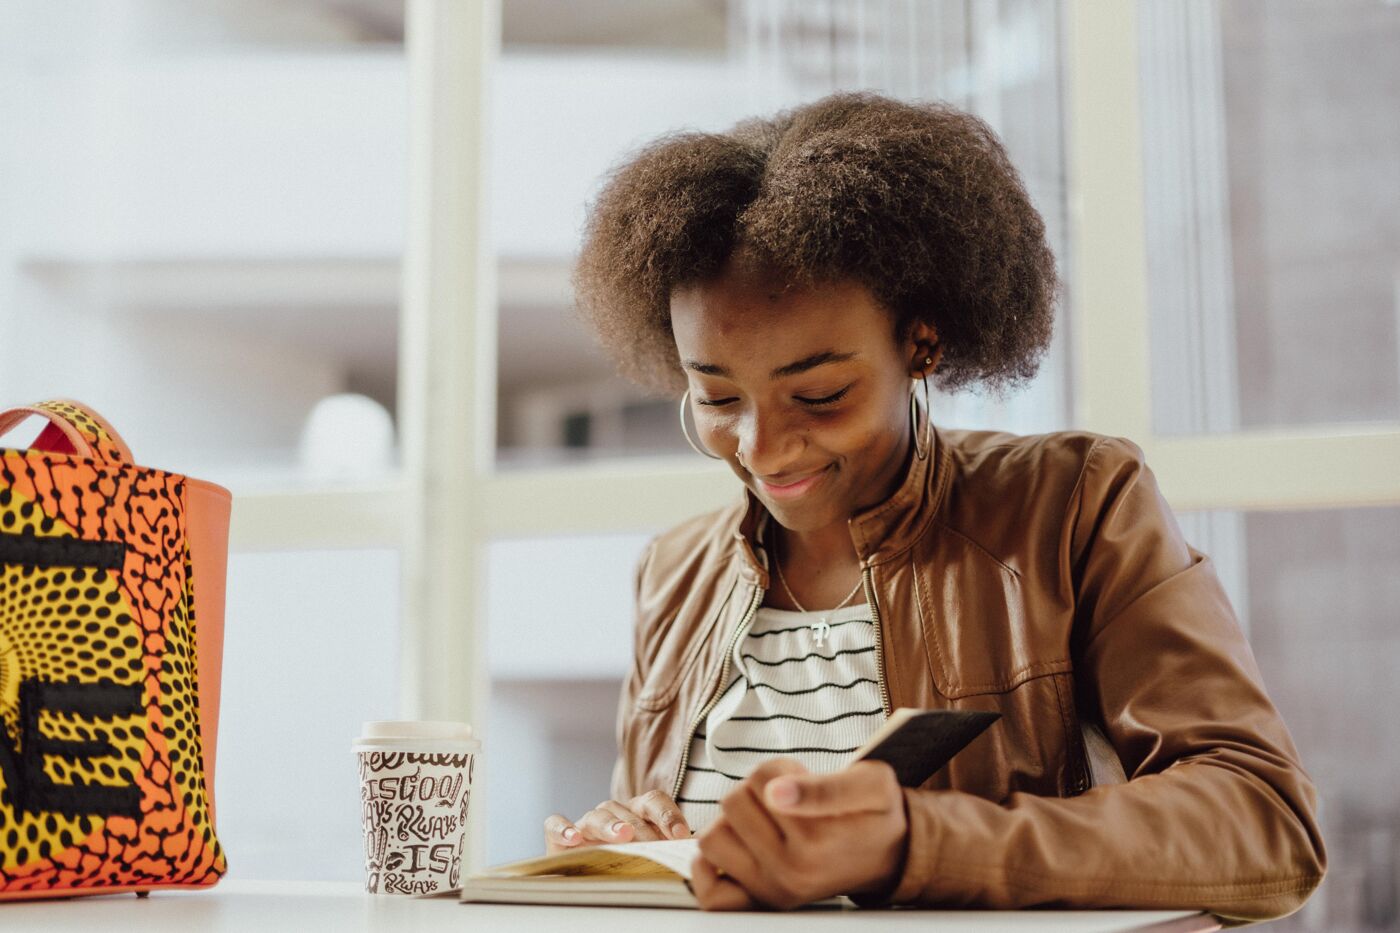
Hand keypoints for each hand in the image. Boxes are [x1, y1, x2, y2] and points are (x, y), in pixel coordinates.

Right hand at [544, 789, 690, 854]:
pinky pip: (555, 824)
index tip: (681, 835)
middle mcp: (613, 813)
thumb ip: (666, 849)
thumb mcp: (649, 857)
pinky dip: (563, 828)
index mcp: (637, 813)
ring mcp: (586, 823)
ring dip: (611, 825)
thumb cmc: (624, 866)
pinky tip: (573, 838)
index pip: (654, 801)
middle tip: (652, 843)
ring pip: (598, 815)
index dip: (668, 815)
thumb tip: (690, 852)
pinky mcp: (558, 836)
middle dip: (642, 827)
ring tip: (623, 836)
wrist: (586, 877)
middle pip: (627, 809)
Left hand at [691, 759, 908, 910]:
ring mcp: (775, 889)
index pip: (764, 781)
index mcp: (817, 838)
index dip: (779, 770)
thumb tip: (775, 792)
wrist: (888, 854)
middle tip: (787, 796)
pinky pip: (710, 890)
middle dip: (756, 790)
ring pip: (714, 837)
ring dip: (733, 822)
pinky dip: (709, 865)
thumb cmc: (875, 813)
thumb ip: (825, 786)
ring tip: (765, 819)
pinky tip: (736, 845)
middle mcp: (793, 870)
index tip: (796, 774)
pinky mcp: (762, 901)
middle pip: (733, 801)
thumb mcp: (871, 783)